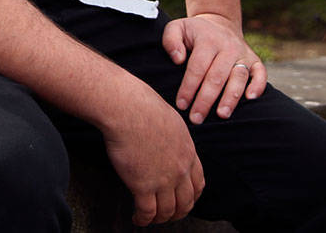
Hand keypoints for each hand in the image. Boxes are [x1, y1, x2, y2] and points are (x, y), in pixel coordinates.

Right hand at [102, 81, 205, 225]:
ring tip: (151, 219)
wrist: (127, 108)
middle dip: (178, 212)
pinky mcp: (143, 186)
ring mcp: (163, 180)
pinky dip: (143, 219)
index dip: (192, 196)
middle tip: (169, 215)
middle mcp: (180, 169)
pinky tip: (137, 218)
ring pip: (167, 211)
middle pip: (186, 201)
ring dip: (160, 219)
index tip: (185, 200)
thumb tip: (168, 139)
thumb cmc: (142, 106)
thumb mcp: (171, 120)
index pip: (198, 183)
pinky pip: (147, 212)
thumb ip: (174, 137)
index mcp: (188, 152)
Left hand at [162, 13, 267, 125]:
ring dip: (231, 97)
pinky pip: (261, 73)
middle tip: (196, 118)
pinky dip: (258, 85)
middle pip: (217, 76)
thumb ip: (171, 40)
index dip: (189, 87)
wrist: (219, 24)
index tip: (181, 105)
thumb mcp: (177, 28)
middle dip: (206, 100)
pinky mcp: (255, 60)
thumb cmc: (193, 32)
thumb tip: (178, 59)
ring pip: (239, 77)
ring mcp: (243, 53)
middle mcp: (228, 47)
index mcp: (207, 40)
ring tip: (222, 115)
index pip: (197, 67)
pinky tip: (250, 99)